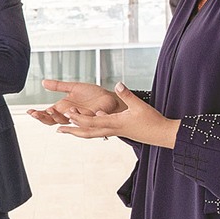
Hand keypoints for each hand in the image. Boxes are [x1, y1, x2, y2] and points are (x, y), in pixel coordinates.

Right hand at [27, 79, 125, 125]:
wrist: (108, 97)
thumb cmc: (92, 94)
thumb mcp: (72, 87)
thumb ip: (58, 86)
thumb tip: (43, 82)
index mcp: (63, 108)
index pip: (47, 114)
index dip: (38, 114)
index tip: (30, 111)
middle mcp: (69, 115)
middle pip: (52, 121)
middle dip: (43, 118)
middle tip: (36, 113)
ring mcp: (79, 118)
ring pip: (65, 121)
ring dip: (58, 117)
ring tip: (51, 110)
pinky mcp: (90, 118)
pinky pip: (82, 120)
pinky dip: (75, 116)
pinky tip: (70, 111)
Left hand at [53, 82, 180, 147]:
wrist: (161, 134)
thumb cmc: (151, 121)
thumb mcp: (139, 106)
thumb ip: (127, 95)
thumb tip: (118, 84)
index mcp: (115, 123)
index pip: (93, 121)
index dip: (79, 118)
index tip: (67, 113)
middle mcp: (112, 129)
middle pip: (88, 133)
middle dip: (73, 131)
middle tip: (58, 130)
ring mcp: (114, 131)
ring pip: (92, 134)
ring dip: (79, 132)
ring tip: (66, 130)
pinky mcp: (118, 131)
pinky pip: (100, 131)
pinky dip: (90, 129)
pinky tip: (86, 124)